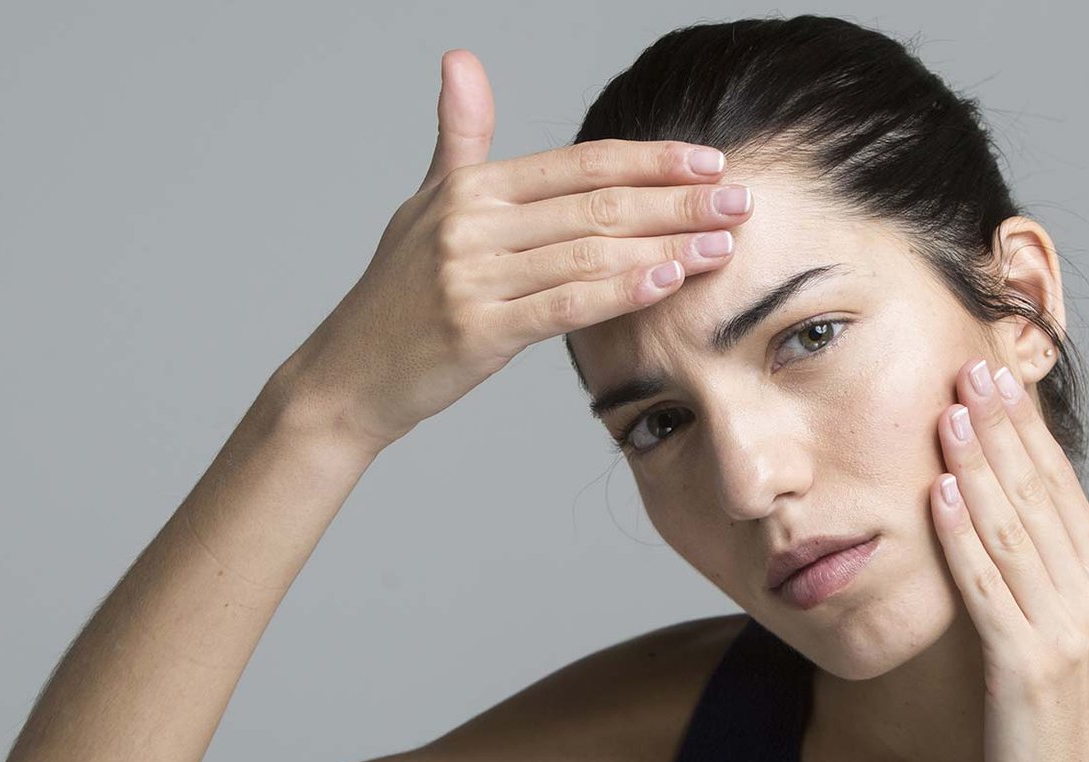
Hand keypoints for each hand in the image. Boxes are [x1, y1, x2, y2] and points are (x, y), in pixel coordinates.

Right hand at [271, 49, 754, 453]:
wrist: (349, 374)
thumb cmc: (399, 291)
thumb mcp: (427, 204)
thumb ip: (460, 136)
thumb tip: (460, 59)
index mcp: (471, 189)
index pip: (580, 165)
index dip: (650, 160)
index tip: (708, 161)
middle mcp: (471, 224)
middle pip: (596, 204)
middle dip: (677, 201)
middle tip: (740, 200)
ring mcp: (473, 277)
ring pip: (589, 253)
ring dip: (666, 246)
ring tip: (722, 245)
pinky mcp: (477, 330)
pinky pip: (564, 306)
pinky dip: (620, 291)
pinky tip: (667, 281)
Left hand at [929, 357, 1088, 761]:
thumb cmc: (1063, 724)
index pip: (1063, 487)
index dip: (1031, 429)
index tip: (1001, 374)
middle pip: (1039, 496)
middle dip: (1004, 428)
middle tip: (972, 366)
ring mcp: (1060, 632)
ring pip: (1011, 531)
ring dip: (978, 468)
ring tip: (948, 414)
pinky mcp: (1024, 666)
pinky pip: (987, 589)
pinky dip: (961, 539)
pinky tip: (936, 496)